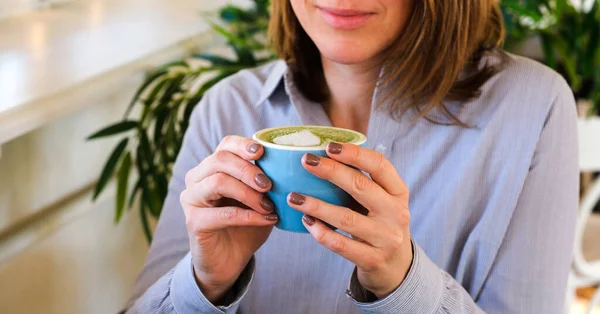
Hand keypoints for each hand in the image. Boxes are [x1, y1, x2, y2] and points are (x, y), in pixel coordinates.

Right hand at [181, 135, 278, 301]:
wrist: (229, 261)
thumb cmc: (245, 225)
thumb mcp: (259, 199)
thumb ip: (267, 182)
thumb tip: (290, 165)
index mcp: (212, 167)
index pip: (225, 145)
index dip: (243, 145)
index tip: (263, 152)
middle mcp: (197, 179)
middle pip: (220, 160)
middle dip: (248, 170)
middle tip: (269, 185)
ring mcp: (191, 199)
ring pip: (218, 182)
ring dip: (249, 193)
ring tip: (269, 205)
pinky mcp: (194, 222)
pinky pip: (224, 213)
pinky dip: (249, 215)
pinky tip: (267, 219)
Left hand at [287, 142, 412, 297]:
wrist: (396, 266)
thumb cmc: (380, 223)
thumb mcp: (383, 200)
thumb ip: (363, 181)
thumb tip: (323, 154)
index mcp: (398, 192)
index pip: (379, 165)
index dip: (354, 153)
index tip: (329, 146)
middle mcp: (396, 213)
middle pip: (360, 186)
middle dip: (331, 171)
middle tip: (306, 162)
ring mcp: (385, 238)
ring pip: (346, 218)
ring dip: (316, 205)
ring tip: (293, 197)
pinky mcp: (372, 259)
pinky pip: (340, 244)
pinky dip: (321, 232)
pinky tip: (306, 221)